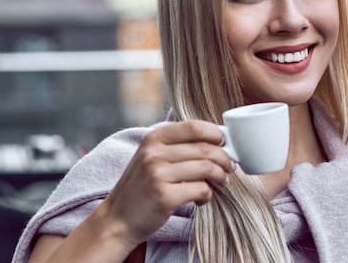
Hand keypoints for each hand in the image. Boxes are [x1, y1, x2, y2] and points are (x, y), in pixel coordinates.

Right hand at [100, 120, 234, 245]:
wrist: (117, 220)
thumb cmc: (142, 187)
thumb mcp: (152, 157)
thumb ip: (178, 146)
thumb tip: (218, 140)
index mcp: (153, 138)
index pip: (194, 127)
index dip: (215, 134)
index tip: (224, 144)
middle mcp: (154, 153)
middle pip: (205, 148)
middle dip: (224, 158)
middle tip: (230, 167)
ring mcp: (158, 174)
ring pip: (206, 168)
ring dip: (220, 176)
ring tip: (221, 182)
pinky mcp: (164, 196)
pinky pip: (201, 189)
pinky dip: (208, 194)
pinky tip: (202, 199)